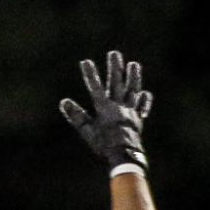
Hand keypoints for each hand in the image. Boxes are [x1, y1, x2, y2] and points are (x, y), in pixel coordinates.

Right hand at [59, 50, 152, 172]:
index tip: (86, 61)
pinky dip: (144, 101)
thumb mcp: (87, 132)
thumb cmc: (104, 145)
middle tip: (114, 53)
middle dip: (115, 67)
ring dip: (133, 77)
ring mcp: (130, 112)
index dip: (90, 74)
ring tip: (134, 64)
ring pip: (132, 90)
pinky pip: (142, 108)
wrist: (125, 156)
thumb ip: (77, 116)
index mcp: (105, 108)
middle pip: (117, 83)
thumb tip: (64, 102)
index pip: (96, 87)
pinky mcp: (138, 120)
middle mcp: (119, 106)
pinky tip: (145, 93)